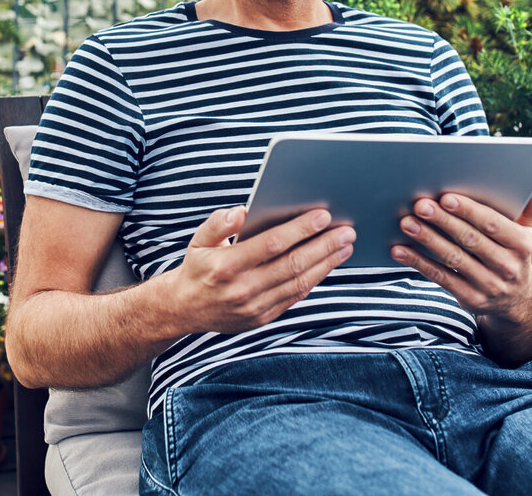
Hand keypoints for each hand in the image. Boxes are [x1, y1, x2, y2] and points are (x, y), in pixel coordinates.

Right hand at [162, 205, 354, 333]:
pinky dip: (314, 279)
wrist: (184, 309)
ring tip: (345, 246)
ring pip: (299, 283)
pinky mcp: (263, 318)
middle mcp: (242, 289)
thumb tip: (241, 212)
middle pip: (293, 264)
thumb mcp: (199, 240)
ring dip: (326, 263)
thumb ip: (218, 223)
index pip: (271, 244)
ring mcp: (255, 307)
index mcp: (226, 265)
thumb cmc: (198, 267)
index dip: (299, 229)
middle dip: (323, 246)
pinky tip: (328, 264)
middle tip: (347, 230)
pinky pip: (295, 297)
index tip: (323, 215)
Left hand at [390, 191, 531, 325]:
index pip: (493, 224)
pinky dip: (419, 262)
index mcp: (522, 244)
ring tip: (407, 224)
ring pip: (453, 259)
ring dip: (428, 240)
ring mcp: (488, 285)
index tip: (446, 197)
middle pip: (470, 240)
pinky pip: (441, 277)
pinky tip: (400, 250)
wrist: (520, 301)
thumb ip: (528, 210)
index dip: (469, 210)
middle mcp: (507, 266)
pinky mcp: (470, 298)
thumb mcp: (528, 233)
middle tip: (420, 206)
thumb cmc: (515, 255)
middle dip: (443, 221)